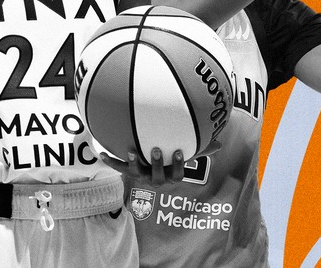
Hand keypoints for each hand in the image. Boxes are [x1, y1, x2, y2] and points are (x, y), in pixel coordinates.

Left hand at [100, 141, 221, 185]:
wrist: (147, 171)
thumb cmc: (170, 161)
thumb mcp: (184, 155)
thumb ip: (199, 150)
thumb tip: (220, 142)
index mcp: (170, 176)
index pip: (176, 174)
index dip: (177, 164)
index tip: (178, 150)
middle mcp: (155, 179)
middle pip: (157, 177)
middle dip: (156, 164)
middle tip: (155, 150)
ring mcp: (141, 176)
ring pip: (137, 173)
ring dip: (133, 163)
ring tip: (130, 151)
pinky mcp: (128, 171)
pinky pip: (119, 167)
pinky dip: (110, 161)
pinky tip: (100, 152)